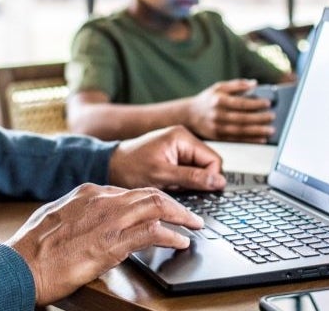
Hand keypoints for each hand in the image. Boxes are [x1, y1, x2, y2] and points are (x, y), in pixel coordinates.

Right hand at [6, 183, 201, 304]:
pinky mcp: (112, 242)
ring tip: (193, 225)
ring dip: (180, 215)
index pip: (130, 191)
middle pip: (149, 194)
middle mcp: (101, 199)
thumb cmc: (32, 247)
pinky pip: (152, 233)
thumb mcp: (55, 217)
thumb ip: (76, 212)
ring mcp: (108, 219)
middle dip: (173, 204)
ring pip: (156, 206)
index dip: (150, 201)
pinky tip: (181, 241)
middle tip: (189, 215)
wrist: (21, 264)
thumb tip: (87, 219)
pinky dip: (171, 235)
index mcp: (87, 192)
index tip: (161, 210)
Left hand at [108, 125, 224, 191]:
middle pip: (208, 165)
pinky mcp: (174, 157)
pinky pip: (189, 172)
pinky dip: (181, 182)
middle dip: (197, 181)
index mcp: (183, 137)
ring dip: (188, 183)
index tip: (198, 191)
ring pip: (199, 171)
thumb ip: (193, 178)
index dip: (210, 179)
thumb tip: (219, 182)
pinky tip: (168, 184)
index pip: (214, 160)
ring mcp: (179, 148)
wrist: (109, 167)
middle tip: (177, 187)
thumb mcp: (162, 176)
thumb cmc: (130, 168)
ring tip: (169, 184)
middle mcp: (183, 139)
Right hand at [186, 79, 275, 141]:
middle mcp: (218, 115)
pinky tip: (261, 139)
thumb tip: (254, 84)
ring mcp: (218, 128)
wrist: (189, 115)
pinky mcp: (218, 137)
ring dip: (258, 131)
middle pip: (243, 118)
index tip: (267, 103)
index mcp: (219, 100)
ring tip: (270, 130)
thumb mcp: (219, 87)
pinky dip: (251, 140)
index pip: (241, 103)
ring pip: (241, 131)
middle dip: (260, 118)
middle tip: (272, 117)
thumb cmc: (207, 100)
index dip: (256, 104)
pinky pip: (237, 140)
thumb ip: (237, 84)